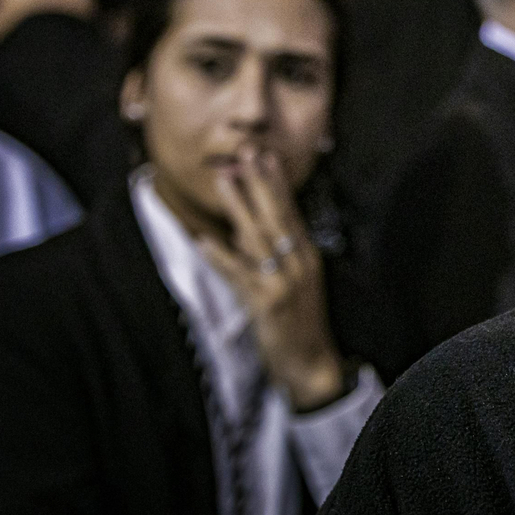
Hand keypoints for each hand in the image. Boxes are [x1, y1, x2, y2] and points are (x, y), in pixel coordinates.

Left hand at [198, 145, 350, 410]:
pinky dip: (222, 256)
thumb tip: (246, 227)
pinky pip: (239, 274)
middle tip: (247, 152)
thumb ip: (274, 252)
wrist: (310, 362)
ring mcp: (284, 282)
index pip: (291, 211)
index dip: (278, 183)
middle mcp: (299, 263)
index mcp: (307, 255)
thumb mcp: (294, 280)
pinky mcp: (267, 303)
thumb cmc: (298, 320)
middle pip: (277, 215)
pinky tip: (204, 239)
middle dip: (261, 182)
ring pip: (259, 237)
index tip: (266, 154)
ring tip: (225, 178)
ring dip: (240, 206)